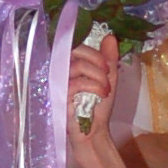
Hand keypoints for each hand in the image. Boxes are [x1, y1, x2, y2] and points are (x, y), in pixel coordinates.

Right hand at [67, 40, 118, 163]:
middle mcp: (60, 69)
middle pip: (75, 49)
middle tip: (108, 74)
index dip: (94, 51)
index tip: (107, 64)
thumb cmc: (97, 105)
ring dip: (99, 76)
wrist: (93, 131)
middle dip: (97, 59)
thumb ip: (109, 58)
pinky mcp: (59, 95)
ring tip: (106, 89)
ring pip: (78, 65)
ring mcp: (58, 81)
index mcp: (70, 63)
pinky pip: (77, 82)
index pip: (76, 44)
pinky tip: (102, 94)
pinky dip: (95, 86)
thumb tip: (110, 37)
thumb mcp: (108, 78)